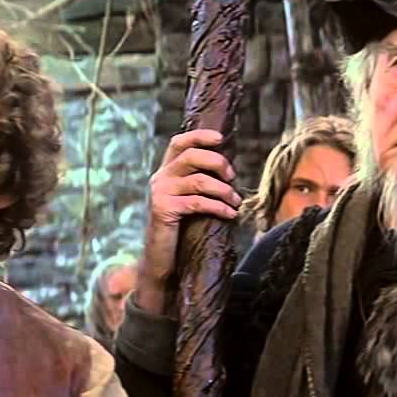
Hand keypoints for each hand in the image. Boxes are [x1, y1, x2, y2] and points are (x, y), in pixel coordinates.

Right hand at [136, 129, 240, 314]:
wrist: (160, 260)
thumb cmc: (180, 230)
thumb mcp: (187, 200)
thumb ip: (198, 183)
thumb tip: (229, 170)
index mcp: (165, 171)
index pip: (178, 142)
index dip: (199, 136)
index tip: (221, 138)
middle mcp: (159, 178)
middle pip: (191, 156)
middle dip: (218, 163)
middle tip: (232, 177)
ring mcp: (160, 193)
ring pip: (199, 180)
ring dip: (224, 190)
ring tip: (236, 201)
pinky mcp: (164, 210)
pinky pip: (198, 202)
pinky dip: (219, 207)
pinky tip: (230, 214)